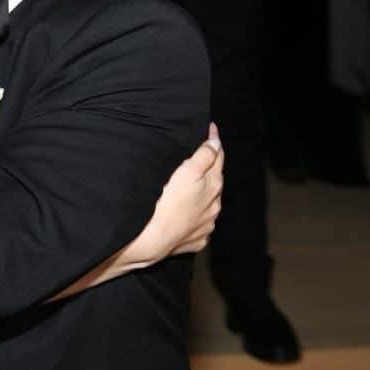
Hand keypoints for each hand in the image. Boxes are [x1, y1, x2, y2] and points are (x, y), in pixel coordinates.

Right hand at [127, 123, 223, 262]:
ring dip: (203, 195)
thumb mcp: (186, 173)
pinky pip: (199, 226)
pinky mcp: (195, 240)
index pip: (217, 157)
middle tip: (201, 155)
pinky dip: (195, 217)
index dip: (214, 141)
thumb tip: (216, 143)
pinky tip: (186, 216)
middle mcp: (214, 207)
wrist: (152, 241)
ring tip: (191, 188)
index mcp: (213, 186)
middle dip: (210, 168)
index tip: (211, 128)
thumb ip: (203, 156)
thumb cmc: (166, 204)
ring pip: (208, 205)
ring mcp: (205, 225)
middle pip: (215, 182)